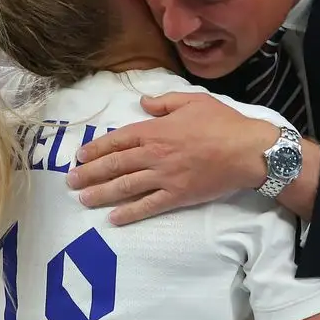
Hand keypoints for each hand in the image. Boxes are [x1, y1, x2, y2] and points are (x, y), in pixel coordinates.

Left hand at [67, 92, 278, 224]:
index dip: (96, 149)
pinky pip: (148, 206)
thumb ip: (164, 102)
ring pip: (125, 187)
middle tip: (71, 181)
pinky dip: (129, 213)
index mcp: (156, 130)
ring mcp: (164, 177)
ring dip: (101, 193)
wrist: (247, 151)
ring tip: (83, 199)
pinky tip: (113, 218)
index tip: (80, 156)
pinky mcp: (177, 196)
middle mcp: (154, 154)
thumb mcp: (193, 101)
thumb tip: (143, 102)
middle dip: (90, 173)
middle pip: (115, 165)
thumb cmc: (222, 123)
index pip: (117, 141)